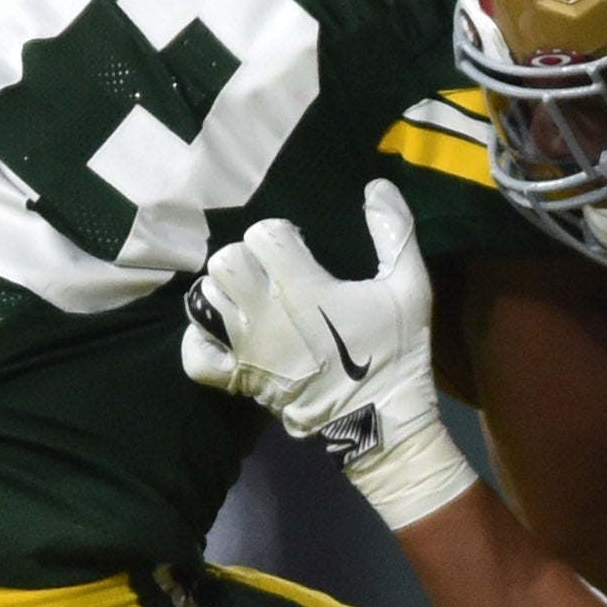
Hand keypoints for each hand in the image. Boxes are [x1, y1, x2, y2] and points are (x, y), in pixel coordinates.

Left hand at [181, 180, 478, 528]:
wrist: (381, 422)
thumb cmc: (395, 352)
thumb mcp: (411, 287)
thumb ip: (394, 233)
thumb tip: (377, 185)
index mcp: (302, 287)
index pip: (262, 234)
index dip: (279, 235)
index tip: (299, 248)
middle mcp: (264, 315)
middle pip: (224, 262)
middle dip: (245, 259)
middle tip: (270, 273)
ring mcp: (245, 351)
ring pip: (204, 301)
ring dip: (223, 294)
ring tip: (250, 300)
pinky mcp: (238, 381)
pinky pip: (196, 354)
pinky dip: (201, 340)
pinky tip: (223, 332)